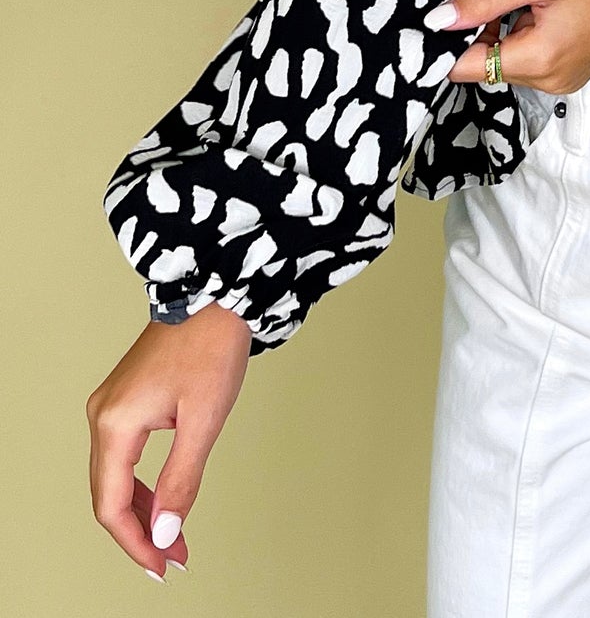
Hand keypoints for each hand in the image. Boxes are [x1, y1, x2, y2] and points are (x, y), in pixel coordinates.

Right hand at [87, 299, 252, 580]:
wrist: (216, 294)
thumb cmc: (212, 346)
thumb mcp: (203, 420)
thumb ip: (182, 480)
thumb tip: (165, 531)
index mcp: (115, 423)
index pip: (112, 505)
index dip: (137, 542)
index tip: (164, 565)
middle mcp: (102, 416)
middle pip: (110, 495)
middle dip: (142, 532)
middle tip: (175, 558)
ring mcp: (110, 406)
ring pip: (116, 477)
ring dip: (144, 510)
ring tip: (174, 538)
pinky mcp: (125, 399)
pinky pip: (124, 455)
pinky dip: (144, 484)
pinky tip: (165, 501)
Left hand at [424, 0, 589, 94]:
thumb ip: (485, 3)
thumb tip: (436, 20)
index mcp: (539, 60)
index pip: (466, 68)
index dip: (445, 45)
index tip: (436, 18)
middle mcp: (548, 82)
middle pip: (484, 66)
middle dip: (480, 32)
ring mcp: (562, 82)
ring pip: (506, 63)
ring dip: (504, 34)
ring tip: (531, 0)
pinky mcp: (570, 75)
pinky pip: (529, 61)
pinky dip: (524, 39)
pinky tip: (543, 11)